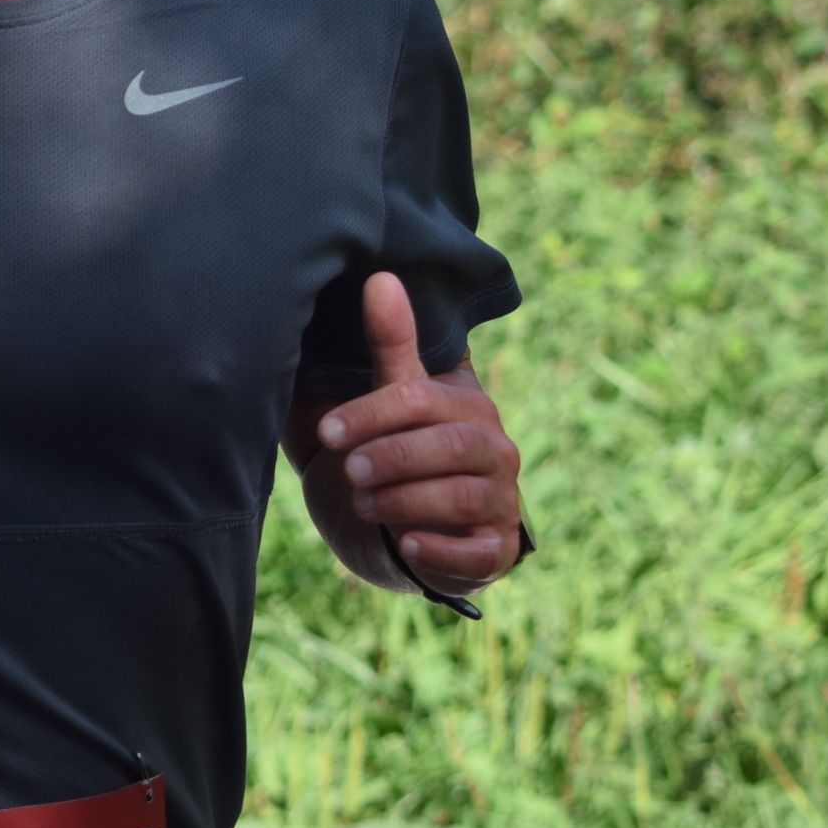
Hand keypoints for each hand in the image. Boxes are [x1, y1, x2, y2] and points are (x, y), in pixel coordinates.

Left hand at [317, 272, 523, 601]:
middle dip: (392, 457)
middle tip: (350, 470)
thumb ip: (391, 345)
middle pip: (448, 446)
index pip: (422, 400)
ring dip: (404, 500)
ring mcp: (500, 500)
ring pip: (460, 496)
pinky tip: (408, 545)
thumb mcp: (393, 401)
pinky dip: (443, 550)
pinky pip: (480, 551)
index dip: (372, 414)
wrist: (411, 529)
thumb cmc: (398, 456)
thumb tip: (380, 277)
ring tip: (362, 503)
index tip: (327, 431)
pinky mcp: (497, 548)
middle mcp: (494, 450)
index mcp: (469, 406)